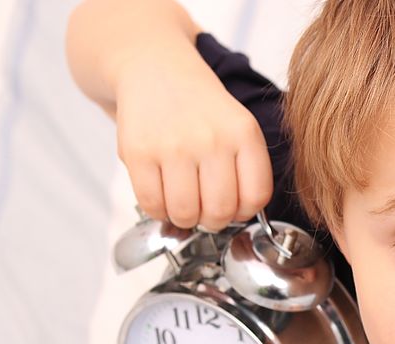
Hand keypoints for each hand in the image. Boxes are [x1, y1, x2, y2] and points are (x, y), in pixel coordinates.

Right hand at [113, 45, 272, 231]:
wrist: (156, 70)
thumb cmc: (201, 111)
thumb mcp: (238, 128)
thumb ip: (247, 169)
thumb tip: (238, 217)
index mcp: (244, 134)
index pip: (255, 197)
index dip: (244, 213)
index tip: (233, 208)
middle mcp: (211, 139)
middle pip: (220, 211)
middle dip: (213, 221)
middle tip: (205, 211)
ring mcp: (174, 146)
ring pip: (186, 213)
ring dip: (185, 219)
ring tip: (183, 203)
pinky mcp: (139, 152)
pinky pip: (152, 204)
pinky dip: (158, 210)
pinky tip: (162, 195)